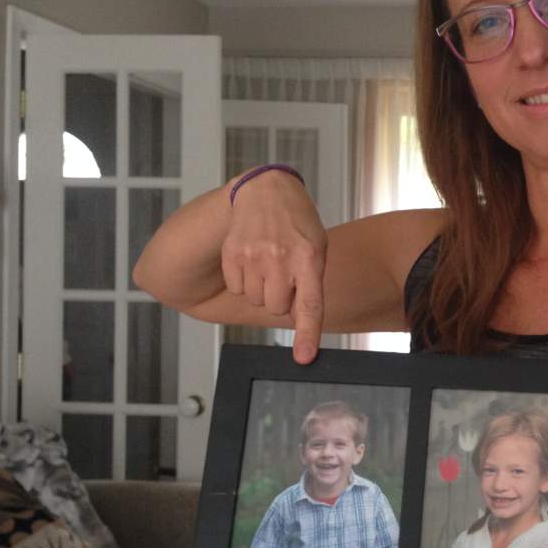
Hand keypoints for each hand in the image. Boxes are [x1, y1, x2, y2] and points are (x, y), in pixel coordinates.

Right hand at [221, 169, 326, 363]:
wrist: (266, 190)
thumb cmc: (296, 222)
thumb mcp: (316, 248)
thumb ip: (310, 283)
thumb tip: (299, 320)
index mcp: (309, 258)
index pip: (309, 304)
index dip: (307, 334)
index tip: (304, 357)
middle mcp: (280, 258)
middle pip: (276, 307)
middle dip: (280, 298)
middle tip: (282, 274)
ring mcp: (254, 256)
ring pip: (255, 300)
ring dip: (261, 289)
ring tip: (267, 261)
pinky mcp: (232, 254)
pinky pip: (236, 288)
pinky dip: (243, 280)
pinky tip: (251, 258)